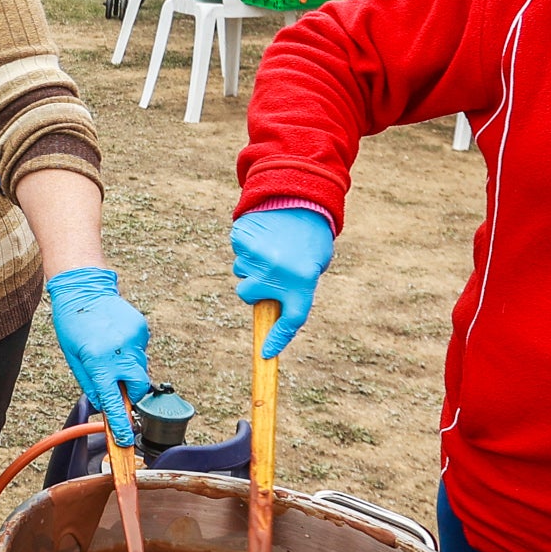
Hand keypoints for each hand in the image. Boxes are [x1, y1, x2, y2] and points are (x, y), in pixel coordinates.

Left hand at [42, 266, 152, 448]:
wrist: (84, 288)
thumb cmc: (72, 324)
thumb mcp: (73, 357)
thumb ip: (91, 382)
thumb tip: (106, 402)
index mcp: (98, 361)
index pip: (114, 400)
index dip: (121, 423)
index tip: (126, 438)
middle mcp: (119, 351)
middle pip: (137, 388)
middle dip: (131, 394)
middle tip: (119, 386)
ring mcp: (134, 339)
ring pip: (140, 368)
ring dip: (128, 369)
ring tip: (109, 351)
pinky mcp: (142, 329)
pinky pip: (140, 350)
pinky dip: (130, 352)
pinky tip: (115, 339)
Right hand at [230, 207, 335, 359]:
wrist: (302, 197)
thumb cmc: (311, 236)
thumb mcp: (313, 265)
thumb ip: (293, 286)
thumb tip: (270, 303)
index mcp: (301, 283)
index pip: (289, 322)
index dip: (277, 340)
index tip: (266, 354)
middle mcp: (277, 274)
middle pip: (247, 295)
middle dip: (253, 286)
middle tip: (268, 269)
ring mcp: (257, 257)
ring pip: (241, 271)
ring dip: (252, 263)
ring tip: (272, 244)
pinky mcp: (242, 240)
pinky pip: (238, 251)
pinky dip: (246, 245)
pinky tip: (263, 233)